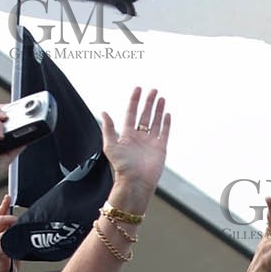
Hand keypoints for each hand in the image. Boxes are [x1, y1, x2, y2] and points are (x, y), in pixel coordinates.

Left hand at [101, 88, 169, 204]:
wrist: (135, 182)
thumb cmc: (121, 166)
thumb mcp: (110, 146)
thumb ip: (109, 129)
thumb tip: (104, 112)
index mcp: (127, 135)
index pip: (132, 113)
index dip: (135, 101)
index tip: (138, 89)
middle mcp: (140, 137)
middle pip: (145, 115)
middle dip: (149, 102)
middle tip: (153, 90)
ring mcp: (151, 142)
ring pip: (156, 121)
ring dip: (158, 109)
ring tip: (161, 97)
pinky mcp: (161, 148)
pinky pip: (164, 132)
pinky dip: (166, 123)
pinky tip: (167, 113)